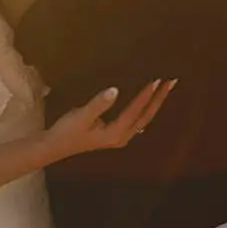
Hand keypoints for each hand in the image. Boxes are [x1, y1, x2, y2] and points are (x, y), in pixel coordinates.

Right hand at [43, 79, 177, 161]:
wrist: (55, 146)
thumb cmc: (67, 131)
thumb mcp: (81, 116)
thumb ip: (98, 104)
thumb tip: (115, 90)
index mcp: (116, 133)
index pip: (135, 111)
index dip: (146, 96)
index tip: (156, 81)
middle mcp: (123, 136)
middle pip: (146, 116)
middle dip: (158, 99)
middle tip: (171, 82)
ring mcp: (120, 137)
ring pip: (143, 119)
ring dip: (154, 104)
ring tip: (163, 89)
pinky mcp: (115, 134)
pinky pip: (137, 120)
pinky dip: (145, 109)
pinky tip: (147, 102)